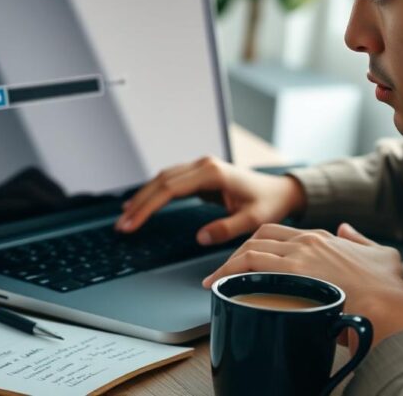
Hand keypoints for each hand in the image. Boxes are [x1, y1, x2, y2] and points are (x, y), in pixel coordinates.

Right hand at [115, 156, 306, 245]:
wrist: (280, 190)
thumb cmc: (269, 204)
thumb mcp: (253, 220)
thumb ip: (227, 228)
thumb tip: (201, 237)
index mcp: (212, 173)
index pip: (170, 189)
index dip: (148, 207)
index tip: (132, 223)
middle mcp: (203, 165)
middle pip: (161, 181)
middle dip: (139, 204)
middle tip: (122, 226)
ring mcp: (201, 167)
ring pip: (162, 178)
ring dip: (143, 197)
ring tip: (125, 217)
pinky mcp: (201, 174)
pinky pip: (171, 181)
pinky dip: (154, 192)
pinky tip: (141, 204)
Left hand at [203, 222, 402, 346]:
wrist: (390, 308)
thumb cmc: (387, 289)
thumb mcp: (381, 254)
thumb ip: (361, 240)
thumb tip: (347, 229)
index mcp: (323, 237)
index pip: (279, 234)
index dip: (259, 246)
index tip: (247, 261)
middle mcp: (308, 241)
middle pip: (260, 238)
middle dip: (238, 254)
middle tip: (225, 273)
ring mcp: (300, 255)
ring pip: (251, 250)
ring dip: (228, 265)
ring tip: (215, 282)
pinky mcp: (294, 273)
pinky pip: (252, 266)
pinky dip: (232, 272)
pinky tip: (223, 286)